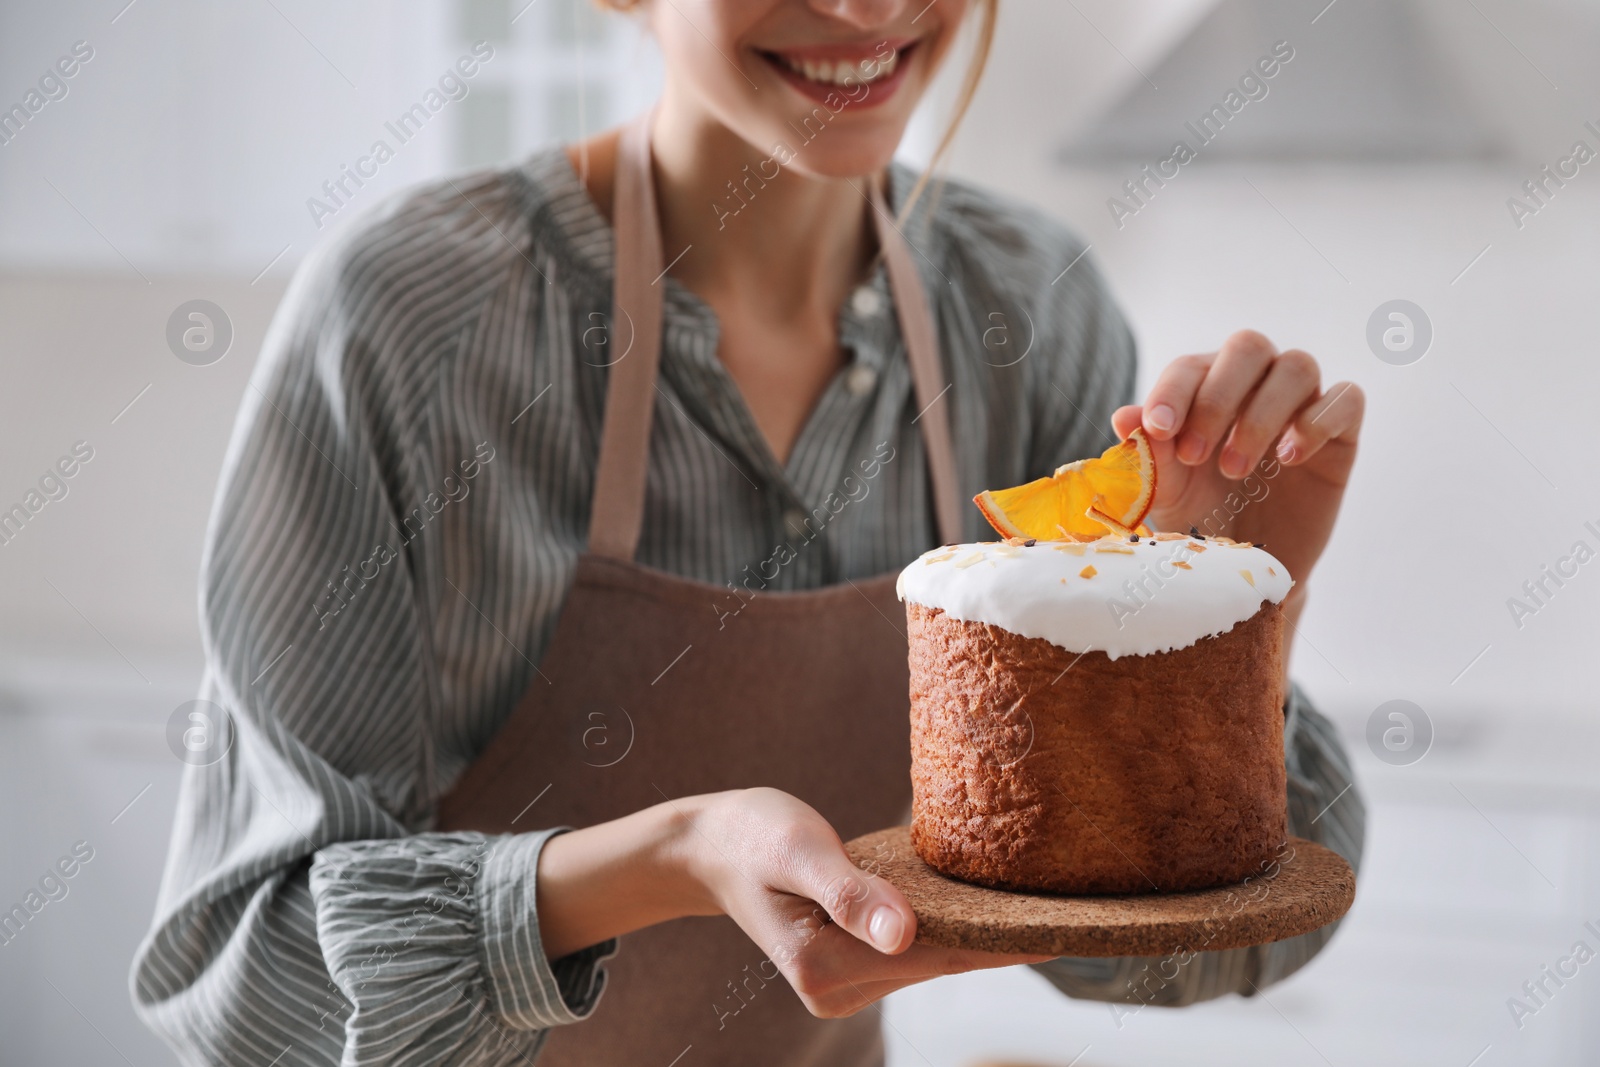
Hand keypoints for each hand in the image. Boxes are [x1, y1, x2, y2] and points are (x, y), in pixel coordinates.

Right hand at [536, 788, 1043, 1019]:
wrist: (713, 844)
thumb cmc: (754, 836)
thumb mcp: (801, 851)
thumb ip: (850, 892)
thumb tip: (904, 934)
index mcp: (824, 967)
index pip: (937, 955)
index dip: (1001, 941)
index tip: (1061, 927)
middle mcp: (836, 989)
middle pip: (943, 961)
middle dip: (1001, 937)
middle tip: (1070, 909)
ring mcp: (843, 983)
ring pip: (934, 957)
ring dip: (980, 931)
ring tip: (1041, 903)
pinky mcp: (851, 966)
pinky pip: (917, 948)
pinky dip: (950, 925)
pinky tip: (986, 905)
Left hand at [1110, 330, 1363, 615]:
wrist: (1247, 571)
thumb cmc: (1202, 518)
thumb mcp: (1167, 491)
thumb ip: (1149, 454)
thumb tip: (1124, 418)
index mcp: (1206, 390)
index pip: (1191, 366)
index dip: (1173, 390)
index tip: (1158, 429)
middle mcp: (1256, 387)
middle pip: (1249, 346)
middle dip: (1218, 396)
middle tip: (1194, 455)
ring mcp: (1301, 407)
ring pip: (1298, 366)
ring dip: (1261, 414)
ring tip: (1235, 469)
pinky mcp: (1340, 437)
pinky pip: (1347, 399)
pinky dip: (1317, 420)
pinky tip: (1288, 459)